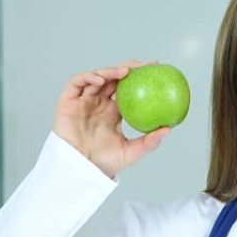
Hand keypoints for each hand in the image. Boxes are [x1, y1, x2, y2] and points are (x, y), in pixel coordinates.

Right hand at [52, 60, 170, 178]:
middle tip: (144, 66)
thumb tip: (168, 129)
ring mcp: (84, 101)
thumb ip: (149, 141)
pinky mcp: (68, 102)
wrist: (81, 170)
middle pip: (114, 79)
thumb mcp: (132, 152)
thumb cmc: (104, 163)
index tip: (156, 71)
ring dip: (110, 71)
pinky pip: (77, 83)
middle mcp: (99, 103)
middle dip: (129, 69)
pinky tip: (101, 79)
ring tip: (124, 72)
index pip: (128, 89)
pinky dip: (88, 76)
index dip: (140, 78)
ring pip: (97, 78)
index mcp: (114, 111)